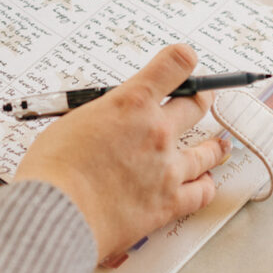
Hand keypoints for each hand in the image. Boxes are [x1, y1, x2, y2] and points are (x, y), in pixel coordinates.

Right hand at [13, 44, 231, 261]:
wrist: (57, 213)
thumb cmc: (53, 171)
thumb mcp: (72, 123)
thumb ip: (101, 118)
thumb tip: (107, 122)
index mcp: (131, 103)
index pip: (173, 65)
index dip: (182, 59)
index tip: (185, 60)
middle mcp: (157, 131)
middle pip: (196, 105)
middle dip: (201, 99)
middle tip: (203, 98)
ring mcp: (167, 168)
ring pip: (207, 151)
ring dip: (213, 146)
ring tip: (219, 144)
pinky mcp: (168, 203)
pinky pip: (201, 192)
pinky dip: (205, 185)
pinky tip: (206, 182)